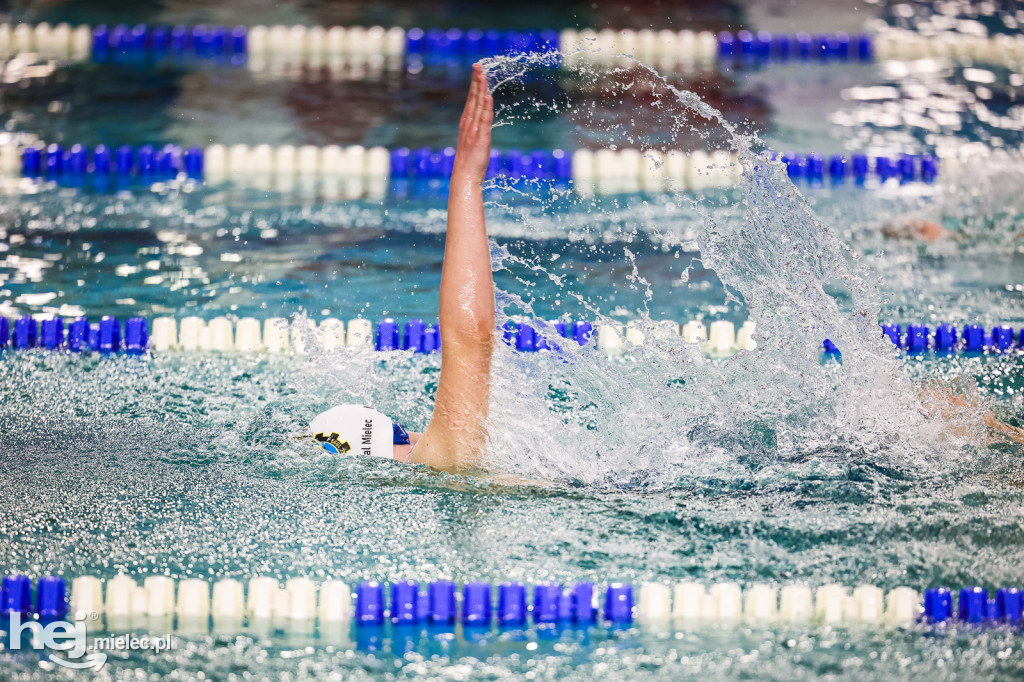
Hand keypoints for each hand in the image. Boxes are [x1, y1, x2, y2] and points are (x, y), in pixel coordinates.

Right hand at [452, 63, 492, 183]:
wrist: (464, 176)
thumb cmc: (469, 162)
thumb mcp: (472, 142)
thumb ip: (476, 130)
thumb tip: (481, 123)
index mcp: (466, 123)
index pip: (471, 99)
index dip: (474, 84)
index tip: (477, 71)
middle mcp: (468, 123)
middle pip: (473, 98)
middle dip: (476, 81)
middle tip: (477, 65)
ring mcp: (474, 130)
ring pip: (478, 105)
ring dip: (481, 89)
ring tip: (482, 74)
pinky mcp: (481, 137)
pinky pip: (484, 120)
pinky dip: (486, 107)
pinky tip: (488, 96)